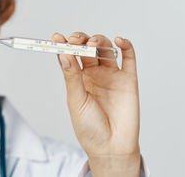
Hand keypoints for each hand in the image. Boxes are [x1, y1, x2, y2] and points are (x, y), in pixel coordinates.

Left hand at [52, 32, 140, 176]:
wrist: (111, 147)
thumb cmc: (89, 127)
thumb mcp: (76, 100)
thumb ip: (72, 76)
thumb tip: (63, 53)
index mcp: (78, 79)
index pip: (70, 56)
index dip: (64, 45)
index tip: (56, 37)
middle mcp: (94, 74)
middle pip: (87, 49)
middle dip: (81, 40)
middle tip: (76, 40)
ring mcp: (111, 75)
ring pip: (105, 49)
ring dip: (99, 41)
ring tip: (93, 45)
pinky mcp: (128, 79)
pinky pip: (129, 58)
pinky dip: (125, 45)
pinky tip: (118, 40)